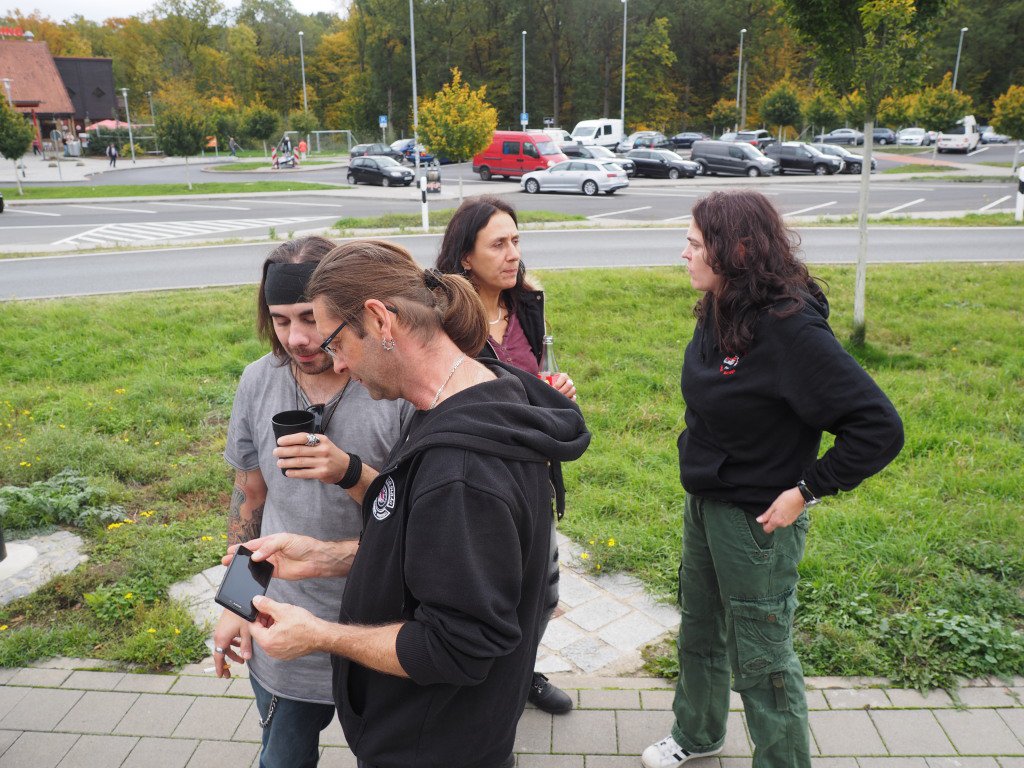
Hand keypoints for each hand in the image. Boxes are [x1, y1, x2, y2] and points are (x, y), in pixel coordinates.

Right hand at [212, 609, 251, 677]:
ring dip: (231, 653)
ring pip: (225, 646)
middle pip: (221, 653)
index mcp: (221, 639)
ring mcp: (220, 630)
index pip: (219, 657)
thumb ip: (246, 646)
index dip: (220, 667)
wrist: (236, 600)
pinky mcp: (224, 626)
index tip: (222, 676)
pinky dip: (232, 644)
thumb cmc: (241, 615)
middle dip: (226, 663)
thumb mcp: (246, 631)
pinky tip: (240, 645)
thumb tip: (247, 658)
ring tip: (241, 659)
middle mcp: (218, 635)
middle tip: (230, 673)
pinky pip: (226, 639)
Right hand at [222, 533, 357, 579]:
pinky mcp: (276, 573)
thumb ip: (269, 547)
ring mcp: (273, 562)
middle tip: (225, 562)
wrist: (316, 559)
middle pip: (251, 555)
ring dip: (245, 568)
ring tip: (232, 571)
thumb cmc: (303, 545)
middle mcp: (270, 551)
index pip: (253, 544)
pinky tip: (246, 579)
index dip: (241, 548)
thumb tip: (255, 557)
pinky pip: (262, 575)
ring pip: (255, 565)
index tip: (229, 551)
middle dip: (238, 558)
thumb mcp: (285, 540)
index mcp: (271, 541)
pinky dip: (254, 576)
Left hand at [247, 595, 321, 660]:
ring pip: (268, 638)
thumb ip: (266, 605)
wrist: (320, 636)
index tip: (265, 609)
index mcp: (266, 641)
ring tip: (283, 619)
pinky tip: (288, 628)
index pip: (252, 626)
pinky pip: (276, 643)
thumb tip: (256, 601)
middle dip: (265, 621)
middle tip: (275, 612)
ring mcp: (278, 654)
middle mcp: (270, 650)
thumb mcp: (283, 610)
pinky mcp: (285, 654)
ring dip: (272, 627)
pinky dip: (279, 635)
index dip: (257, 615)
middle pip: (260, 632)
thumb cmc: (304, 625)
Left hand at [273, 432, 349, 483]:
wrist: (345, 467)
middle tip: (275, 452)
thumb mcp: (324, 443)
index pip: (303, 437)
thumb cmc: (330, 454)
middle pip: (299, 450)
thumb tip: (288, 443)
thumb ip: (310, 442)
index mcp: (322, 440)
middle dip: (284, 451)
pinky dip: (294, 473)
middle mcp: (323, 450)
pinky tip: (287, 472)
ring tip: (279, 463)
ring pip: (300, 462)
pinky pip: (304, 473)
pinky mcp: (322, 473)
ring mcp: (322, 462)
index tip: (279, 441)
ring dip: (287, 462)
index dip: (289, 439)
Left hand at [548, 372, 576, 400]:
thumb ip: (547, 382)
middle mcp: (569, 381)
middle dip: (562, 390)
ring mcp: (572, 389)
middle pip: (569, 384)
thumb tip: (547, 382)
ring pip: (573, 390)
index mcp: (563, 376)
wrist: (551, 391)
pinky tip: (563, 401)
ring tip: (559, 398)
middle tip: (556, 394)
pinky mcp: (573, 396)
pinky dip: (569, 400)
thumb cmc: (549, 385)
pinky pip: (574, 398)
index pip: (563, 377)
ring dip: (566, 395)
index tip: (553, 388)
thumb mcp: (547, 382)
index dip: (558, 383)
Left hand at [756, 487, 805, 533]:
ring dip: (777, 517)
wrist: (801, 497)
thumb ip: (766, 515)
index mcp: (776, 521)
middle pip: (773, 526)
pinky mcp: (793, 520)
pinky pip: (784, 520)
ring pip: (779, 523)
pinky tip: (785, 508)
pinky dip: (783, 516)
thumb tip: (758, 521)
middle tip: (773, 509)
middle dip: (771, 519)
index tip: (765, 516)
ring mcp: (789, 523)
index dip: (764, 524)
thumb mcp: (774, 506)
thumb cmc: (786, 499)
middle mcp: (783, 524)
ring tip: (780, 507)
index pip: (767, 530)